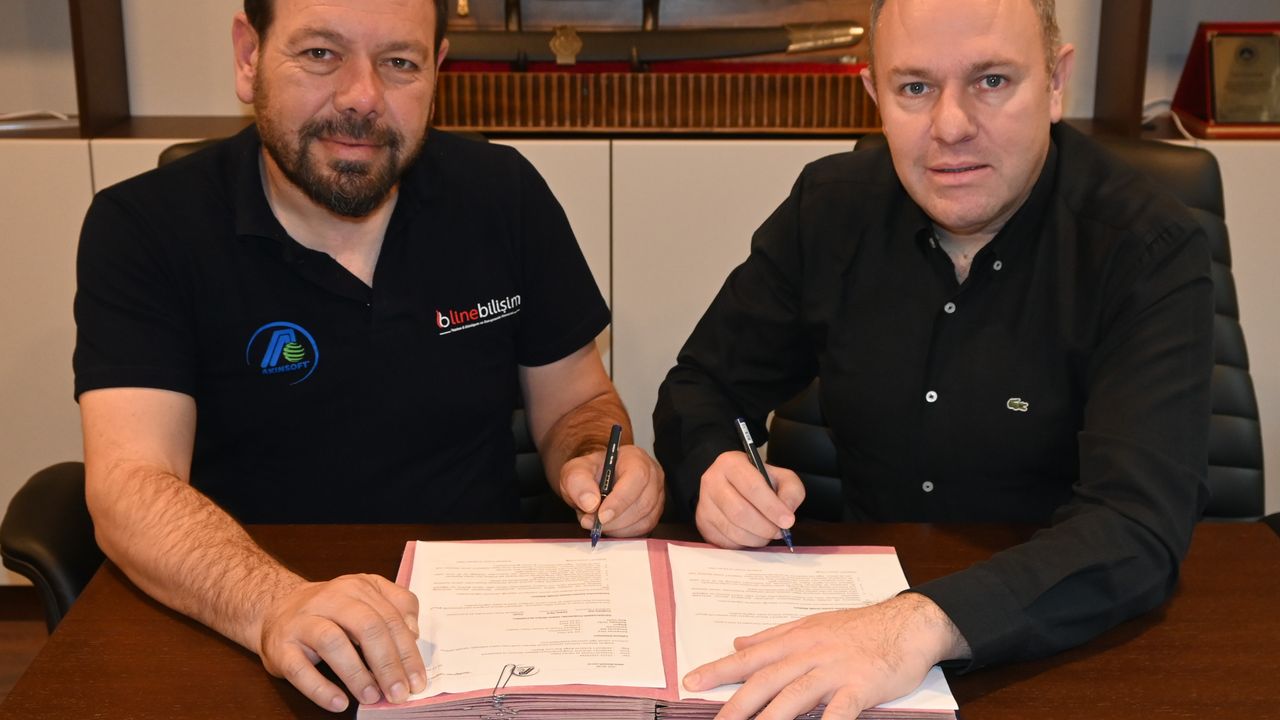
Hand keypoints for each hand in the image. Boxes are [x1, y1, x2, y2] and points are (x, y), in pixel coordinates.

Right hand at [257, 574, 426, 712]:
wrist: (276, 607)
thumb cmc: (331, 609)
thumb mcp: (366, 597)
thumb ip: (396, 607)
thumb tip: (414, 633)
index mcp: (358, 588)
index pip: (390, 617)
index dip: (407, 651)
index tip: (417, 680)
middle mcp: (330, 599)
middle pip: (366, 626)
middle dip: (388, 663)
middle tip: (399, 692)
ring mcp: (302, 622)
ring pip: (332, 642)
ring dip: (356, 673)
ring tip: (372, 697)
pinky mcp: (280, 646)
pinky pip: (299, 668)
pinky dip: (320, 688)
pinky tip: (339, 702)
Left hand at [560, 445, 664, 536]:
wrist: (594, 482)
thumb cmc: (590, 473)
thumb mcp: (575, 472)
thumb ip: (578, 482)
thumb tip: (590, 503)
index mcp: (635, 458)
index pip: (637, 477)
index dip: (620, 499)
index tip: (601, 515)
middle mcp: (652, 475)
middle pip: (643, 502)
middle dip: (615, 519)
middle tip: (592, 522)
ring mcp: (656, 495)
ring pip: (644, 519)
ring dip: (617, 527)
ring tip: (597, 522)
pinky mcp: (654, 513)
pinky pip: (643, 529)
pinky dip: (623, 533)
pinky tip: (609, 526)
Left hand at [682, 593, 967, 719]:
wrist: (908, 623)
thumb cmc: (859, 628)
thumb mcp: (811, 624)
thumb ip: (773, 636)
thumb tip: (737, 642)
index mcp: (796, 638)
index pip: (750, 657)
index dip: (719, 670)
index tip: (691, 682)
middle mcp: (809, 652)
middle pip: (766, 680)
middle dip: (736, 705)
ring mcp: (835, 669)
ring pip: (795, 695)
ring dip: (770, 719)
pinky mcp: (862, 685)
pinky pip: (840, 709)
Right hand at [696, 451, 804, 548]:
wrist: (732, 484)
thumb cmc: (758, 481)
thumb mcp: (781, 477)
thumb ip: (791, 492)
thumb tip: (786, 513)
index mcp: (731, 463)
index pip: (752, 487)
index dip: (772, 507)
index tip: (788, 521)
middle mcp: (712, 481)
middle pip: (740, 512)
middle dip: (765, 527)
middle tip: (779, 531)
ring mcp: (704, 503)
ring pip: (732, 530)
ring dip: (756, 538)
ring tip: (767, 533)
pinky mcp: (702, 523)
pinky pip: (725, 541)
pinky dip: (744, 544)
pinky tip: (752, 535)